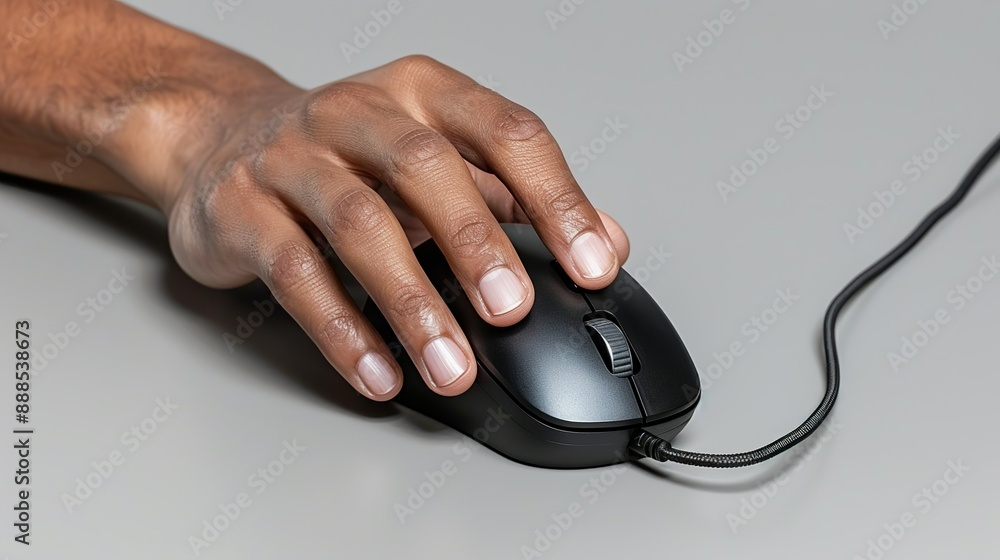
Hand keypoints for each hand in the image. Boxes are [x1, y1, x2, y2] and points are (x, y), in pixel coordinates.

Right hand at [148, 55, 631, 400]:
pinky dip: (342, 329)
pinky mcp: (242, 208)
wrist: (218, 138)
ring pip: (359, 224)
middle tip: (513, 310)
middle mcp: (357, 112)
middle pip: (425, 167)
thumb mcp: (439, 159)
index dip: (556, 197)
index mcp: (422, 94)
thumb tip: (605, 241)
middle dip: (478, 243)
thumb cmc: (346, 154)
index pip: (505, 131)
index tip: (592, 263)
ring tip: (451, 366)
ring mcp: (292, 157)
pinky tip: (380, 372)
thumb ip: (517, 197)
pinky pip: (295, 271)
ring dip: (412, 302)